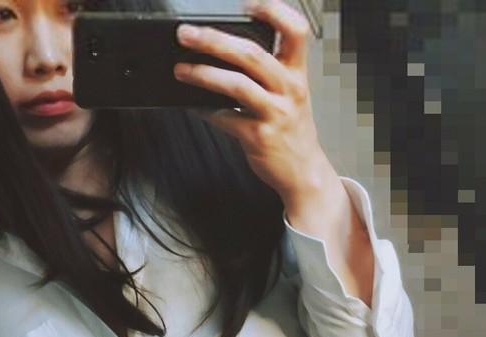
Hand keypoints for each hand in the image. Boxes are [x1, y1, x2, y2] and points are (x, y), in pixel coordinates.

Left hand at [173, 0, 331, 203]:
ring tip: (181, 69)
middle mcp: (288, 89)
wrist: (304, 171)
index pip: (295, 31)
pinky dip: (205, 110)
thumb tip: (225, 50)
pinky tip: (193, 105)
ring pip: (237, 84)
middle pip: (252, 53)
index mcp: (297, 73)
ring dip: (203, 73)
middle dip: (214, 40)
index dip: (273, 12)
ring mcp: (275, 113)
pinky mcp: (259, 137)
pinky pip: (226, 118)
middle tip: (187, 34)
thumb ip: (268, 70)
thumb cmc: (292, 129)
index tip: (248, 5)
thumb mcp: (290, 93)